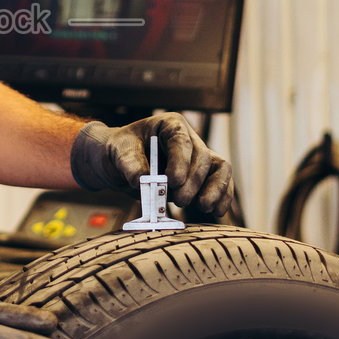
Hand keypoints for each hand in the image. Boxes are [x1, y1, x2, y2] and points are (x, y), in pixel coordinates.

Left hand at [70, 112, 234, 216]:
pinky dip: (221, 198)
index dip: (182, 161)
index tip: (173, 181)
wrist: (118, 163)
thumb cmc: (120, 151)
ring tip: (204, 207)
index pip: (182, 140)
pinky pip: (219, 184)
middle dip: (193, 181)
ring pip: (219, 169)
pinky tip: (217, 212)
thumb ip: (130, 165)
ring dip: (214, 189)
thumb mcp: (119, 153)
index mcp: (169, 125)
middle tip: (179, 200)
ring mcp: (197, 159)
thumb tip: (143, 181)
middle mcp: (188, 139)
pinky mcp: (200, 178)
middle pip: (202, 157)